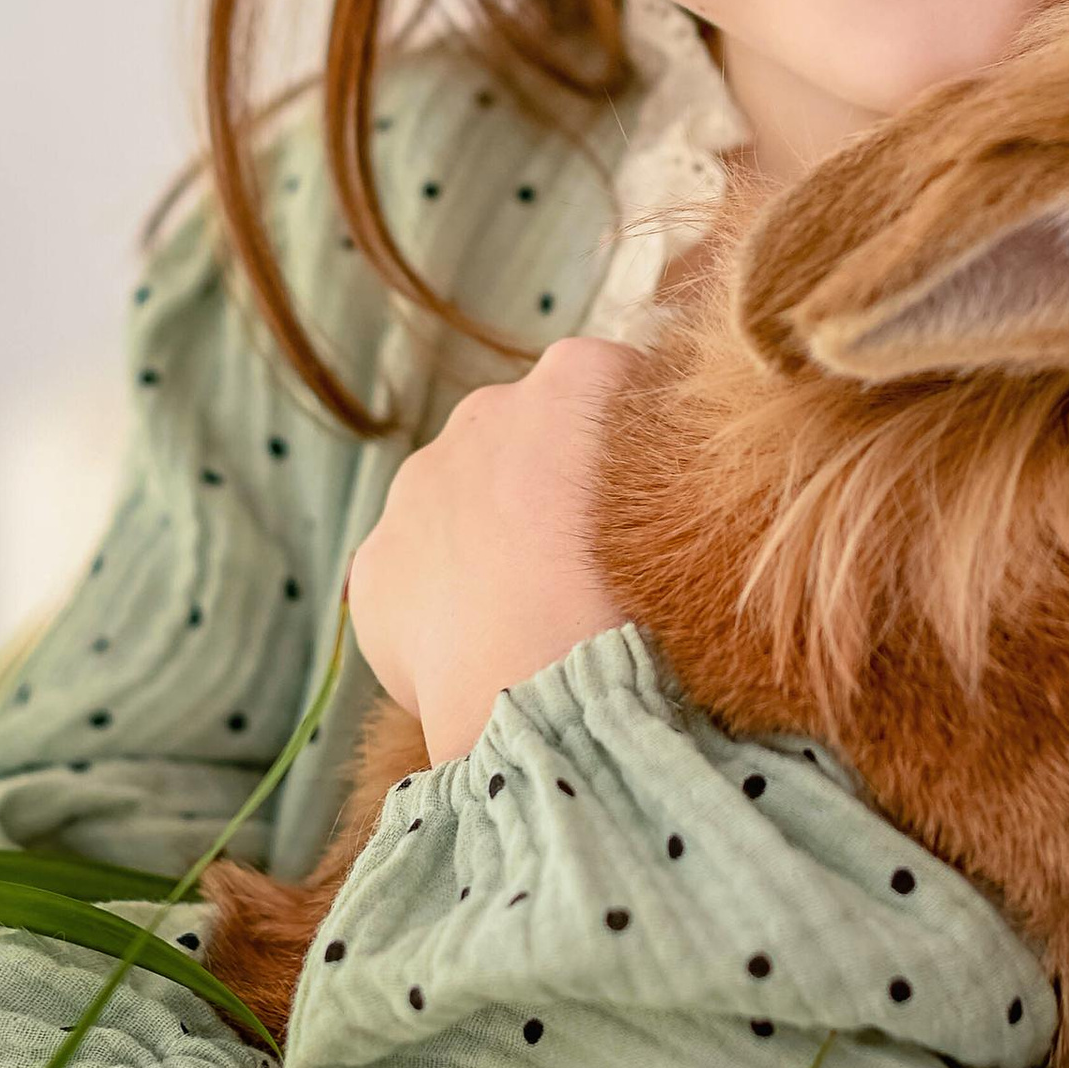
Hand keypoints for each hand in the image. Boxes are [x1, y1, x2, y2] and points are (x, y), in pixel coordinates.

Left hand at [348, 336, 640, 765]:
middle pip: (521, 439)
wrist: (548, 688)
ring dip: (486, 544)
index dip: (628, 445)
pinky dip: (440, 607)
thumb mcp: (692, 512)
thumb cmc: (642, 598)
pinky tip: (481, 652)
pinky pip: (411, 575)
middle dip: (543, 487)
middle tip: (584, 563)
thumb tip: (649, 485)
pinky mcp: (376, 561)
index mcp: (574, 380)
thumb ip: (658, 470)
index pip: (609, 384)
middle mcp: (485, 411)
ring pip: (456, 504)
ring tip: (531, 619)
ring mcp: (418, 485)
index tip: (644, 498)